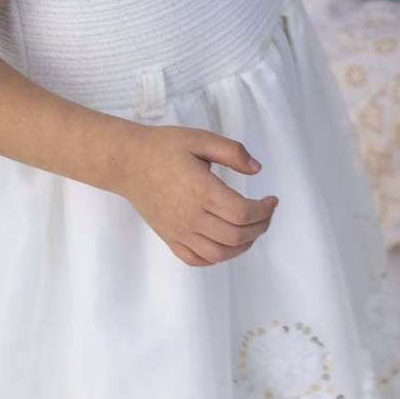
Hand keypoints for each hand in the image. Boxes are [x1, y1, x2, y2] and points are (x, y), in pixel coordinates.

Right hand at [115, 125, 278, 267]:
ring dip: (242, 246)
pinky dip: (216, 258)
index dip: (264, 211)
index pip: (242, 213)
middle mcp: (191, 216)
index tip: (272, 200)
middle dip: (260, 228)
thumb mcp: (200, 138)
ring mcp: (179, 231)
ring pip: (219, 254)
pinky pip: (196, 259)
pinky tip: (225, 244)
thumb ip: (232, 152)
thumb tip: (257, 169)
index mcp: (202, 190)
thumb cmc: (163, 147)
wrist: (127, 162)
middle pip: (235, 236)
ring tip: (251, 229)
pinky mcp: (169, 238)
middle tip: (267, 213)